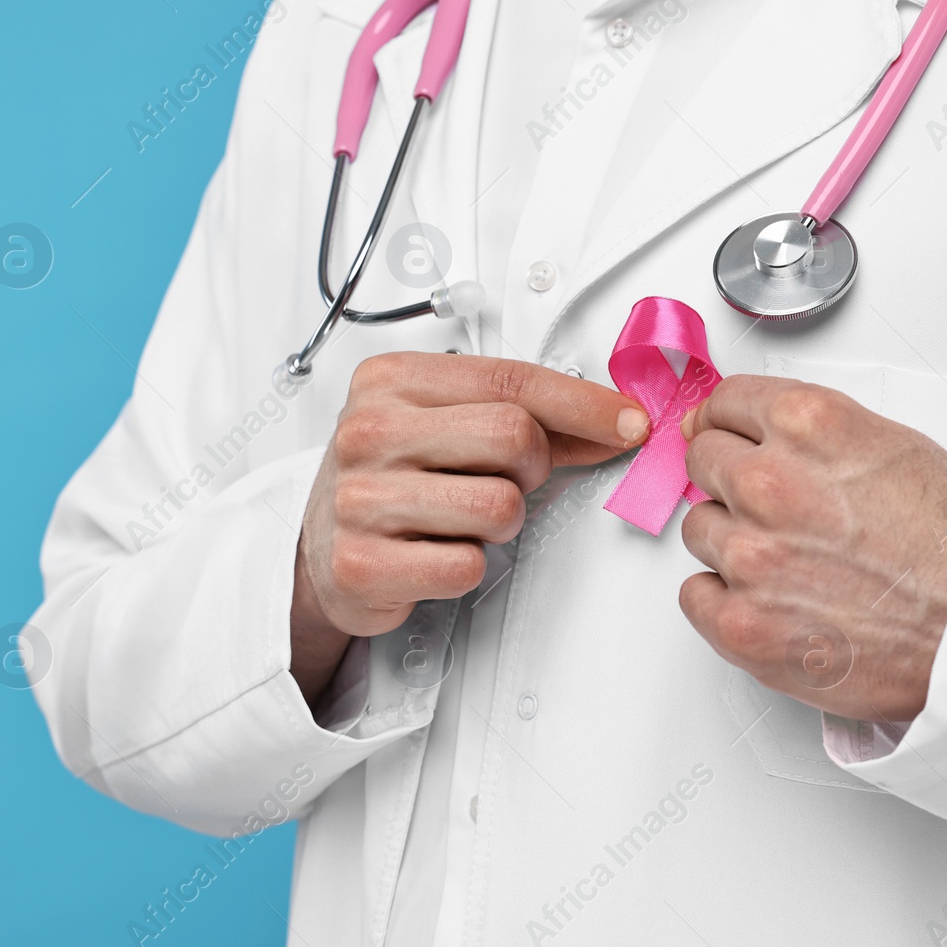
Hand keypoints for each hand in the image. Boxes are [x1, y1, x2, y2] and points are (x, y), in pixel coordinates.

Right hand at [291, 352, 649, 703]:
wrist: (319, 547)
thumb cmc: (391, 476)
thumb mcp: (442, 423)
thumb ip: (521, 414)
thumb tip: (614, 418)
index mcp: (389, 380)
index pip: (509, 380)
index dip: (582, 403)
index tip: (627, 421)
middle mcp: (368, 432)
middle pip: (513, 436)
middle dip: (531, 467)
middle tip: (504, 480)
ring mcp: (360, 498)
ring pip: (498, 506)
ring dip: (499, 523)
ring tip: (460, 519)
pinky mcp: (362, 564)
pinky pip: (465, 566)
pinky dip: (465, 567)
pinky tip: (434, 553)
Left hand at [679, 376, 946, 721]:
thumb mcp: (891, 448)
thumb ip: (809, 434)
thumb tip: (745, 431)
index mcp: (808, 425)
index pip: (723, 404)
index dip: (728, 425)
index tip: (730, 439)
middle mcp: (769, 484)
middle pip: (703, 461)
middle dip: (732, 482)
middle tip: (780, 511)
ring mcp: (749, 555)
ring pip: (700, 529)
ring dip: (734, 542)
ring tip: (797, 562)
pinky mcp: (739, 621)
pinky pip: (694, 593)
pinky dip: (723, 599)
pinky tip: (772, 601)